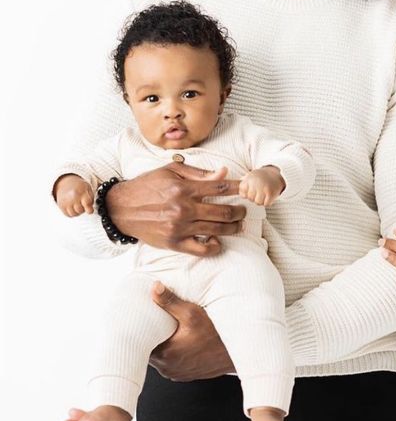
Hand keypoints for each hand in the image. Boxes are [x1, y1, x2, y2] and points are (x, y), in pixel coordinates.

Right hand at [55, 174, 94, 216]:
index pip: (87, 204)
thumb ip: (91, 199)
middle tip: (82, 204)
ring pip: (74, 214)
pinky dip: (72, 213)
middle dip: (83, 209)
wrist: (66, 183)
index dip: (90, 209)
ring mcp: (66, 202)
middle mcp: (72, 198)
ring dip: (77, 212)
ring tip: (78, 205)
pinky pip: (68, 215)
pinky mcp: (61, 206)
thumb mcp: (88, 188)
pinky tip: (73, 207)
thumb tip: (90, 210)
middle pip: (80, 210)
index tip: (90, 210)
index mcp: (81, 192)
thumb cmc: (79, 187)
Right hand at [105, 162, 245, 256]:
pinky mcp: (174, 243)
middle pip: (224, 211)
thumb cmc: (147, 186)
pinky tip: (218, 240)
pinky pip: (202, 249)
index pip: (221, 187)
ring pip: (217, 230)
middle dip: (240, 210)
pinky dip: (215, 246)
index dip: (239, 188)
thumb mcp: (171, 171)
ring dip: (234, 227)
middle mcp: (183, 209)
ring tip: (238, 224)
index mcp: (184, 189)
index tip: (249, 188)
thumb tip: (224, 173)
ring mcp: (179, 228)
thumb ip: (199, 173)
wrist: (121, 208)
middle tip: (245, 209)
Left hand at [148, 282, 234, 380]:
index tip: (142, 322)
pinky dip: (174, 354)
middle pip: (150, 351)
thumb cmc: (216, 335)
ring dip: (164, 347)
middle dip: (153, 337)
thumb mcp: (192, 313)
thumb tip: (154, 288)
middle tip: (157, 323)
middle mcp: (168, 368)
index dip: (141, 332)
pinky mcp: (185, 375)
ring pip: (162, 358)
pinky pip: (173, 364)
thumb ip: (170, 301)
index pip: (141, 344)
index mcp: (165, 354)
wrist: (236, 353)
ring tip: (170, 332)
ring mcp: (177, 373)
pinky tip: (182, 343)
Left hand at [239, 166, 284, 205]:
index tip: (251, 189)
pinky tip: (268, 196)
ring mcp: (264, 188)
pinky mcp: (271, 193)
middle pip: (250, 198)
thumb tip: (239, 196)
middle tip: (259, 191)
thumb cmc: (260, 177)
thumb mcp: (248, 177)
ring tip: (264, 193)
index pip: (242, 194)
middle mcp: (256, 183)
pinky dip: (267, 202)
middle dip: (254, 196)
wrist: (275, 173)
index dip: (246, 193)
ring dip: (261, 200)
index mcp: (249, 178)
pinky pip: (266, 204)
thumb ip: (242, 186)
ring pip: (258, 202)